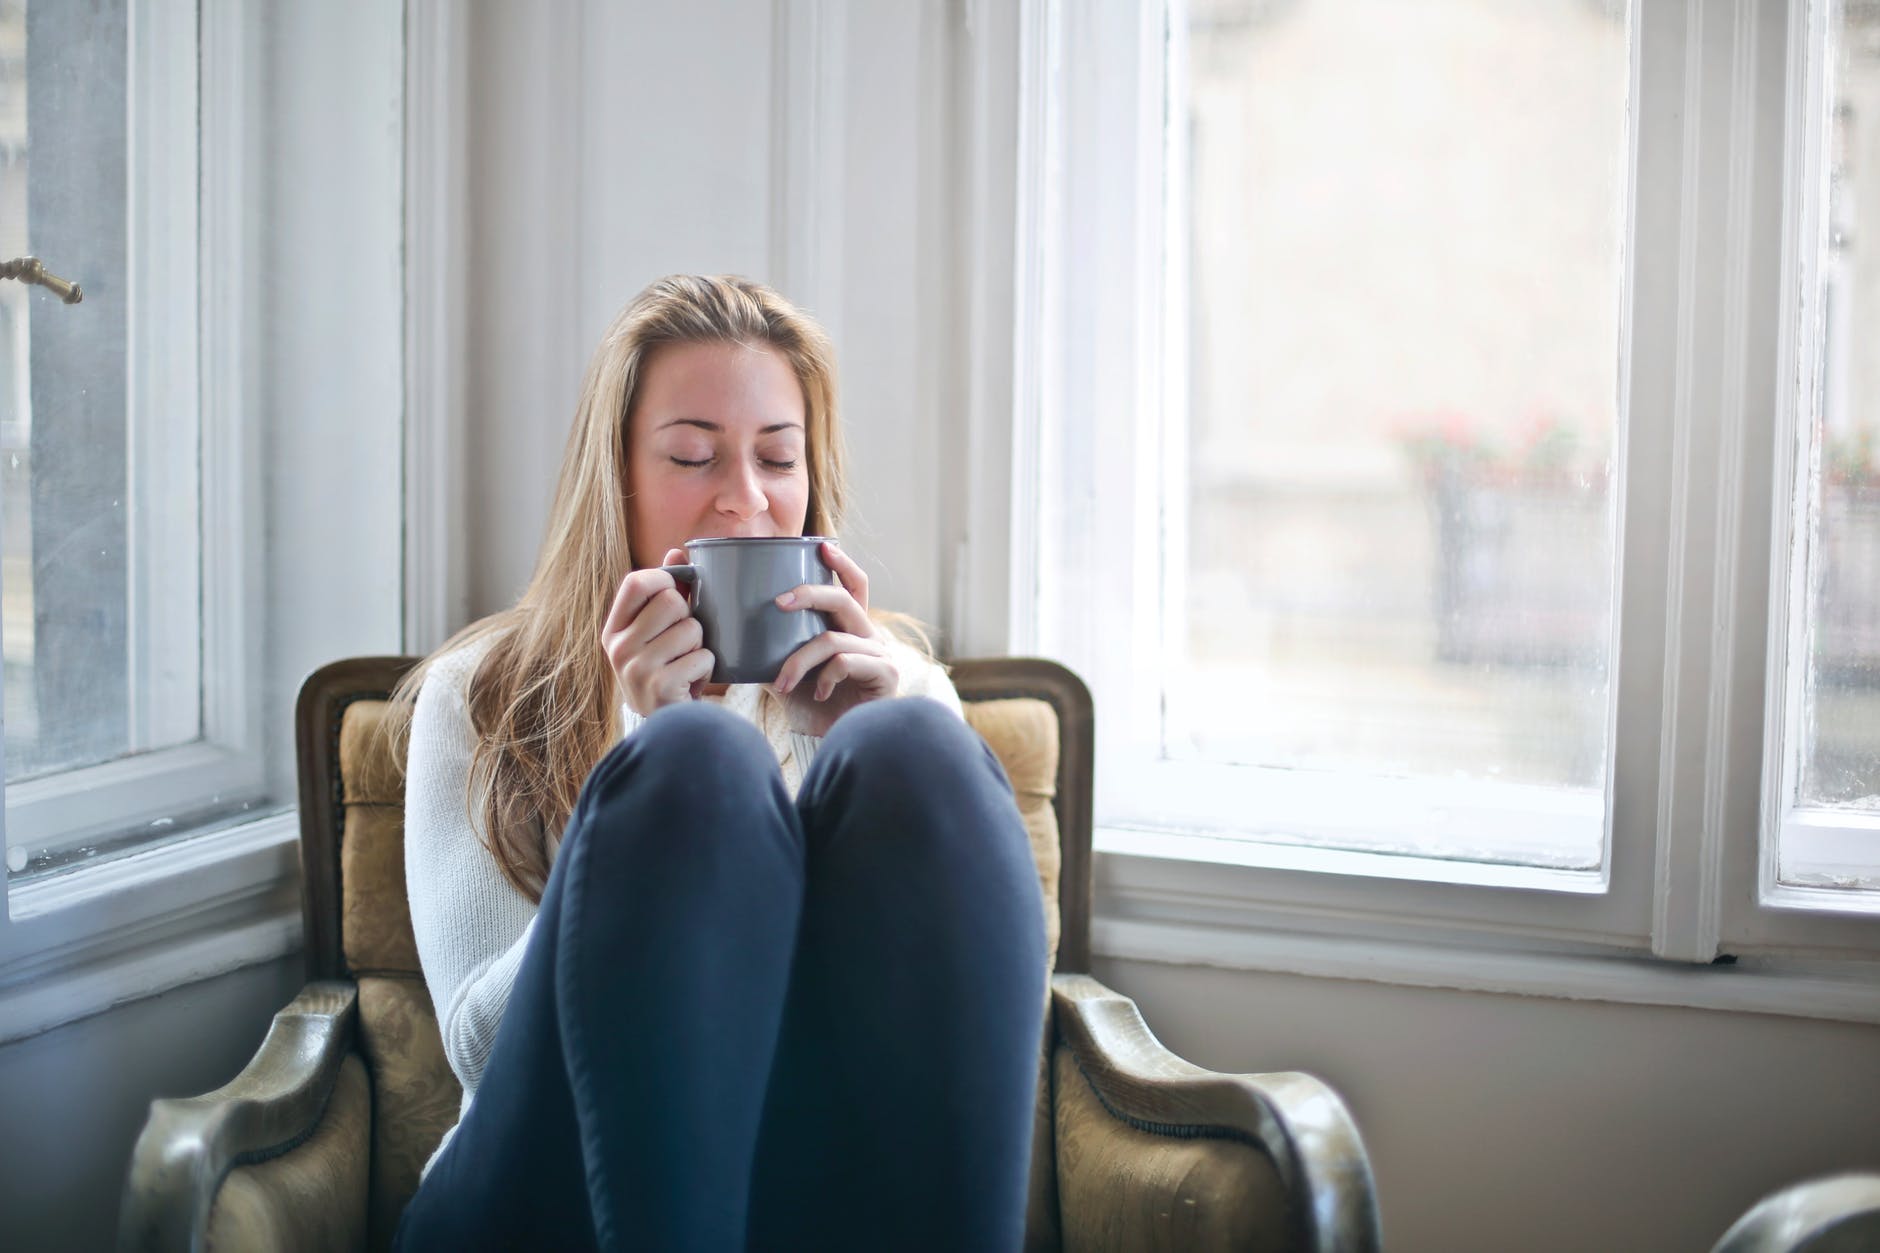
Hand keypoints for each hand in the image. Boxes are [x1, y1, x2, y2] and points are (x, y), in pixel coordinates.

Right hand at [601, 547, 712, 716]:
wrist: (664, 725)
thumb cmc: (663, 669)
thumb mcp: (654, 633)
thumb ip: (664, 592)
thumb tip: (676, 551)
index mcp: (614, 629)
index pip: (636, 582)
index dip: (664, 579)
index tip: (676, 592)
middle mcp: (619, 647)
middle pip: (671, 601)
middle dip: (689, 618)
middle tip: (684, 640)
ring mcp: (637, 668)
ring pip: (692, 629)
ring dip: (701, 645)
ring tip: (687, 662)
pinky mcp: (660, 687)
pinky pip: (703, 657)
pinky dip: (707, 667)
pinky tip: (692, 680)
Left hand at [770, 542, 898, 736]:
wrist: (834, 745)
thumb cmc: (813, 707)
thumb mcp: (785, 671)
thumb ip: (769, 649)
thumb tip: (727, 628)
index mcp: (850, 629)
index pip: (854, 586)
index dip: (842, 564)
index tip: (821, 546)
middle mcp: (870, 637)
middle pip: (843, 599)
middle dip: (809, 594)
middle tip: (777, 602)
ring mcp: (881, 655)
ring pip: (833, 638)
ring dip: (799, 660)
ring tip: (781, 683)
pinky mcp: (885, 675)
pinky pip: (845, 662)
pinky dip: (823, 676)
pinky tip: (817, 694)